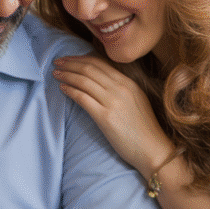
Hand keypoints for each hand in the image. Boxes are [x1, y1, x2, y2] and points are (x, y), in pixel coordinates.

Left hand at [53, 54, 173, 176]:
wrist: (153, 149)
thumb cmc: (144, 129)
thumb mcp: (136, 100)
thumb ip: (121, 89)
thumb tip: (100, 81)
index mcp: (128, 83)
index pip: (100, 63)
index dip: (81, 58)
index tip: (69, 59)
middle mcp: (120, 88)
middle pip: (90, 68)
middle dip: (70, 63)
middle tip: (57, 62)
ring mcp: (113, 102)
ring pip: (84, 81)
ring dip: (67, 75)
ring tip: (56, 74)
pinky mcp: (105, 117)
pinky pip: (83, 98)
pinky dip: (70, 90)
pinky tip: (63, 88)